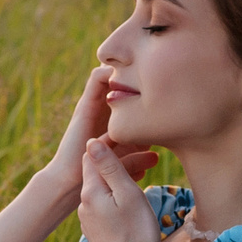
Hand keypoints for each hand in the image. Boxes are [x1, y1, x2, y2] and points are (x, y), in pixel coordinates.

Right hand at [40, 67, 156, 203]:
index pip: (135, 93)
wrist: (75, 179)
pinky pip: (95, 78)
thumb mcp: (126, 162)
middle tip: (156, 64)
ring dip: (124, 66)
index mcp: (118, 119)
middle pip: (124, 78)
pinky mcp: (85, 103)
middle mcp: (107, 108)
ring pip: (110, 73)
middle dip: (138, 69)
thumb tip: (157, 157)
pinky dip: (108, 71)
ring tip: (141, 62)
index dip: (149, 84)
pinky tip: (124, 74)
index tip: (167, 79)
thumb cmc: (100, 174)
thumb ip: (140, 158)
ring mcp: (96, 104)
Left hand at [76, 137, 159, 241]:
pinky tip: (134, 203)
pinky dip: (118, 198)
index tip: (134, 142)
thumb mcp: (128, 194)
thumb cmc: (136, 235)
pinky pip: (105, 206)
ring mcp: (88, 219)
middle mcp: (84, 203)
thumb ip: (111, 167)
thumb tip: (92, 141)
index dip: (111, 145)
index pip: (92, 155)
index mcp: (90, 190)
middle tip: (150, 158)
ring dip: (120, 181)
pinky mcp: (96, 231)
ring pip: (103, 190)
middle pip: (98, 172)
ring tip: (146, 177)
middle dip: (119, 162)